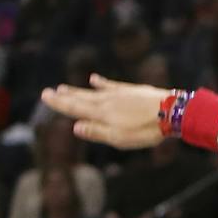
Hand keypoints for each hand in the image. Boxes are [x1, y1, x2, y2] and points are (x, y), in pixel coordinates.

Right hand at [40, 74, 171, 148]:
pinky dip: (101, 83)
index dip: (60, 103)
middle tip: (48, 92)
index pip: (75, 108)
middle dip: (64, 97)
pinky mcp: (131, 90)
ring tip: (63, 87)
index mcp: (102, 114)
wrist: (171, 111)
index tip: (46, 96)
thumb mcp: (120, 138)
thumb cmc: (145, 130)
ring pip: (93, 92)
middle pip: (81, 98)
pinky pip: (111, 85)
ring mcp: (119, 94)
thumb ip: (97, 132)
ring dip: (77, 90)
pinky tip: (93, 79)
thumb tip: (75, 127)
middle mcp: (106, 101)